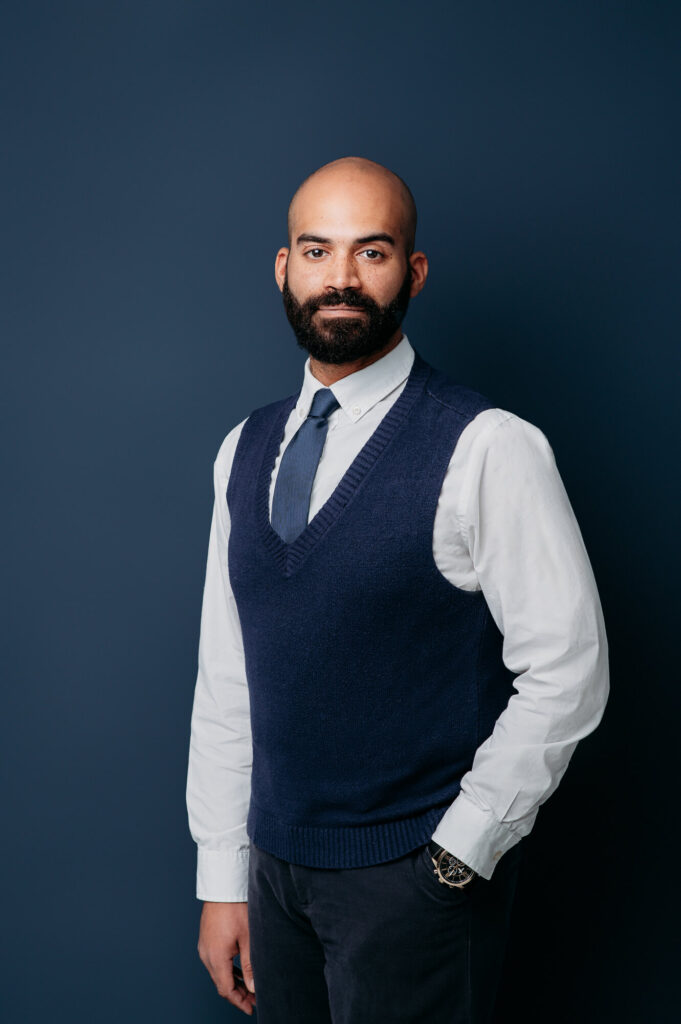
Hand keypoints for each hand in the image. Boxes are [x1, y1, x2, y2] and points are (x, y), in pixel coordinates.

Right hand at [197, 901, 255, 1015]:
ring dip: (232, 982)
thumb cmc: (236, 907)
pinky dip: (227, 970)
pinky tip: (238, 971)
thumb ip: (250, 965)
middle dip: (237, 994)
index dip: (239, 1001)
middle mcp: (206, 954)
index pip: (226, 989)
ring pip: (218, 973)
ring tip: (248, 988)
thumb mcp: (248, 937)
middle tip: (254, 1000)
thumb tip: (253, 987)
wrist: (223, 885)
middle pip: (220, 983)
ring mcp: (204, 946)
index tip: (251, 1008)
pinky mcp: (206, 938)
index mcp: (216, 957)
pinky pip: (215, 961)